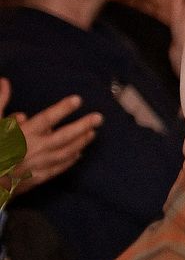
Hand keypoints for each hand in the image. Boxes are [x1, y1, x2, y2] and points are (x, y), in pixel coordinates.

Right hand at [0, 79, 100, 193]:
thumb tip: (5, 82)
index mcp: (22, 134)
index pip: (47, 118)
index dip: (63, 109)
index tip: (78, 99)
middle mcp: (34, 149)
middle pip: (64, 136)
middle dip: (83, 126)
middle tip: (99, 117)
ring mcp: (38, 164)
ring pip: (65, 152)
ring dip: (80, 142)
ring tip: (92, 133)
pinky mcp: (37, 177)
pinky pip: (59, 168)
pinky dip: (70, 160)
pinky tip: (79, 153)